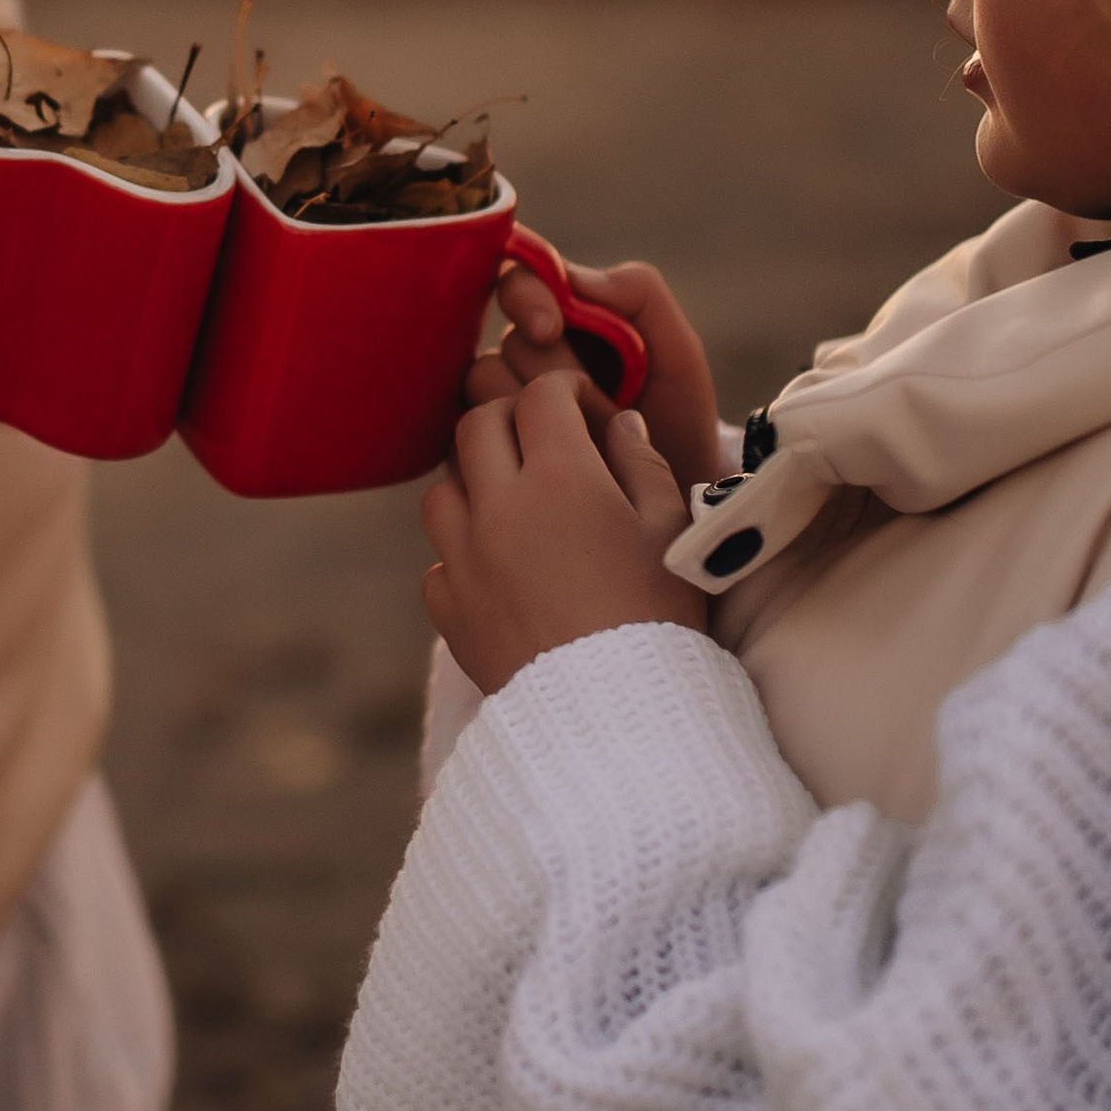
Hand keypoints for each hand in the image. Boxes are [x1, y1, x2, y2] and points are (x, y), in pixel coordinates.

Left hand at [423, 370, 702, 694]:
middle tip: (545, 442)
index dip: (568, 392)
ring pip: (443, 489)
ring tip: (515, 504)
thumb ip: (641, 465)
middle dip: (511, 420)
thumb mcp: (671, 533)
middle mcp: (499, 508)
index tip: (589, 411)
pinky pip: (440, 561)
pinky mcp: (450, 610)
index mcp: (561, 478)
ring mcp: (465, 559)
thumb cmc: (660, 618)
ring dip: (475, 483)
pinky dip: (463, 555)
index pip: (542, 396)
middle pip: (476, 426)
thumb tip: (618, 424)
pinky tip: (501, 570)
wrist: (617, 719)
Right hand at [465, 254, 722, 494]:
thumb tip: (573, 277)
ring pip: (482, 387)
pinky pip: (467, 435)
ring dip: (534, 416)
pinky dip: (506, 446)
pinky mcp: (486, 451)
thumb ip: (640, 294)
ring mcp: (501, 406)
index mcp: (564, 320)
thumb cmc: (677, 421)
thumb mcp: (676, 353)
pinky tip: (546, 464)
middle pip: (503, 345)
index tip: (551, 329)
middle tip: (599, 409)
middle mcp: (524, 359)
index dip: (526, 297)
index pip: (516, 280)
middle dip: (548, 373)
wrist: (671, 498)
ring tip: (588, 444)